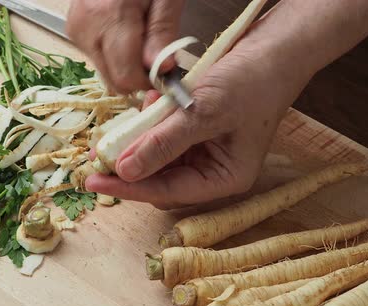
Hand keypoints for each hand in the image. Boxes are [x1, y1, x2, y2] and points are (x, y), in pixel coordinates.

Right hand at [66, 0, 184, 93]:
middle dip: (137, 76)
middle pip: (113, 79)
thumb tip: (163, 69)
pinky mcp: (73, 29)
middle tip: (156, 56)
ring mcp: (76, 29)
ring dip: (126, 66)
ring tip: (141, 38)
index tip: (165, 73)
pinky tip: (126, 34)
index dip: (148, 82)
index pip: (126, 77)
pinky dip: (114, 55)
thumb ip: (162, 32)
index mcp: (110, 17)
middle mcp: (86, 27)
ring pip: (105, 71)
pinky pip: (97, 57)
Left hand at [85, 25, 313, 208]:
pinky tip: (154, 102)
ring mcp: (205, 151)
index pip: (168, 191)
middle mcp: (213, 170)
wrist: (272, 51)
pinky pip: (164, 136)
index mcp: (225, 178)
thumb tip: (125, 170)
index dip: (130, 188)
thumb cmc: (252, 82)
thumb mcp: (205, 112)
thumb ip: (164, 142)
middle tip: (99, 150)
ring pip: (158, 157)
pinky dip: (153, 122)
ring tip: (139, 114)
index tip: (95, 182)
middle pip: (160, 179)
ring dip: (141, 138)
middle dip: (131, 163)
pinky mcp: (197, 132)